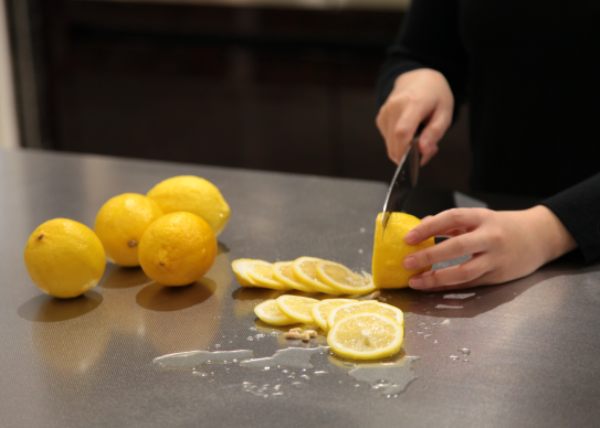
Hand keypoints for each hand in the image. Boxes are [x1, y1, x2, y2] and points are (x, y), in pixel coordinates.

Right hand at [376, 68, 453, 165]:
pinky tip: (409, 132)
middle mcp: (394, 106)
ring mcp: (385, 112)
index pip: (402, 132)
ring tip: (418, 136)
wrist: (417, 80)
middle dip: (408, 154)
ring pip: (390, 144)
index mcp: (414, 102)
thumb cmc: (435, 96)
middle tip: (426, 148)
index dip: (404, 152)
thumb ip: (435, 133)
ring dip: (404, 149)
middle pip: (394, 142)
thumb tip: (423, 151)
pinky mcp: (380, 119)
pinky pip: (388, 140)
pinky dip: (398, 143)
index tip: (412, 163)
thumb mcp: (445, 113)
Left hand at [402, 206, 577, 290]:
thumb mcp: (479, 217)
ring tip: (416, 281)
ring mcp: (496, 259)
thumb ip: (451, 222)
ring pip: (464, 272)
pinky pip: (470, 284)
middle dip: (429, 255)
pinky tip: (432, 288)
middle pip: (457, 247)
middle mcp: (491, 238)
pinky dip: (449, 287)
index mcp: (483, 218)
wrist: (540, 237)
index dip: (429, 228)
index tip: (408, 237)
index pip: (452, 218)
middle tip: (407, 262)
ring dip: (437, 278)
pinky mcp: (498, 277)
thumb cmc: (503, 226)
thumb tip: (421, 226)